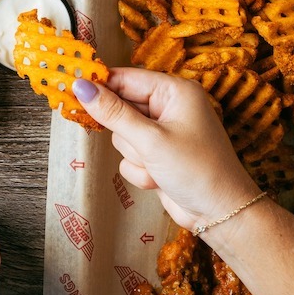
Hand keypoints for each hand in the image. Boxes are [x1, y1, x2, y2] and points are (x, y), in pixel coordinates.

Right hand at [73, 68, 259, 230]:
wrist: (223, 215)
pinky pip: (129, 155)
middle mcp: (169, 107)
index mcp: (175, 92)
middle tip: (140, 146)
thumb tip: (79, 85)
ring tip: (157, 167)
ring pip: (121, 135)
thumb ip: (112, 113)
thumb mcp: (151, 140)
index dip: (99, 86)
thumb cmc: (196, 170)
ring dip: (134, 156)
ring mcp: (162, 132)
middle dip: (126, 134)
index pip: (125, 78)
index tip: (71, 90)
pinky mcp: (157, 155)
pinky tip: (158, 179)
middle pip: (120, 108)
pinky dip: (138, 170)